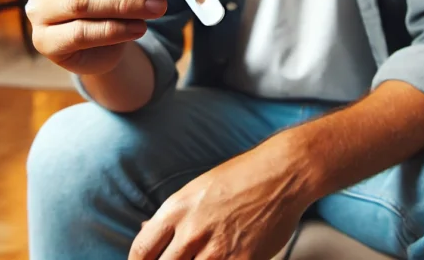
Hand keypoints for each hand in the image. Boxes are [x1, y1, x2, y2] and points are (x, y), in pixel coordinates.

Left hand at [130, 142, 311, 259]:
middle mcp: (192, 232)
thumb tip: (146, 231)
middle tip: (183, 259)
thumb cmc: (240, 178)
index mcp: (176, 210)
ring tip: (207, 255)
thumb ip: (172, 216)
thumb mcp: (197, 190)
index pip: (141, 251)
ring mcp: (217, 250)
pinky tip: (227, 257)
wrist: (282, 173)